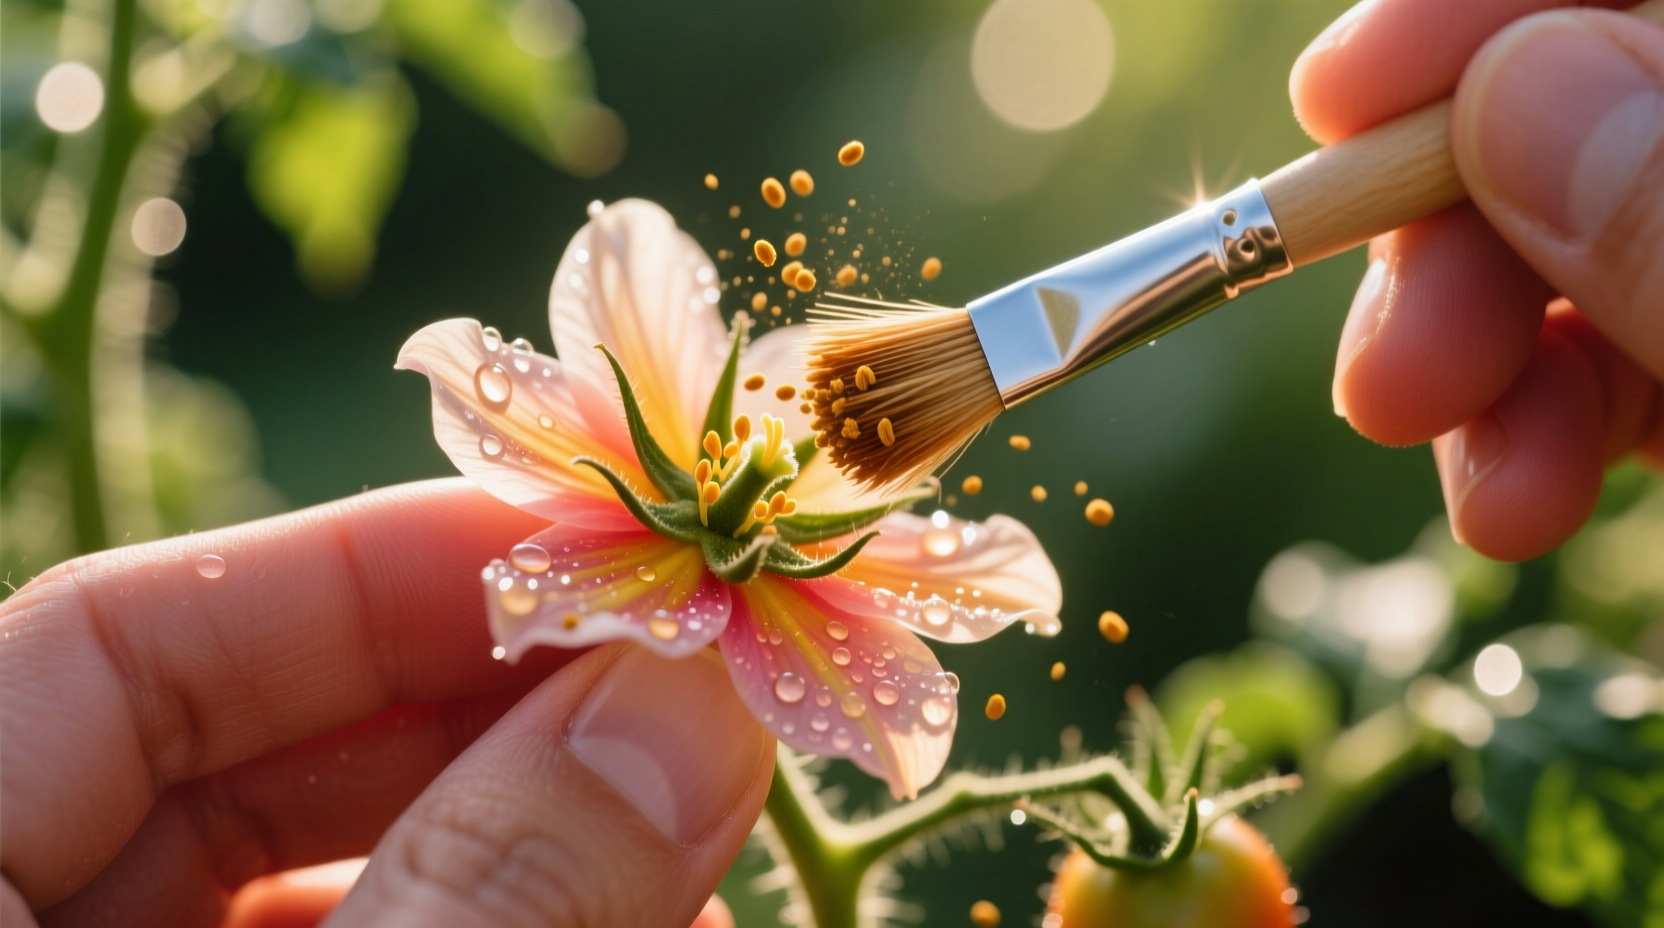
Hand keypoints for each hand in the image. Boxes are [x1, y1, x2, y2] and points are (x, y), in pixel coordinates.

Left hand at [0, 479, 770, 926]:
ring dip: (532, 850)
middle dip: (497, 724)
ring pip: (325, 879)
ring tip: (700, 864)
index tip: (609, 551)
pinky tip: (632, 926)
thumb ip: (483, 889)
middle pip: (248, 759)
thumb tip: (692, 703)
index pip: (123, 638)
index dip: (376, 568)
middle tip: (695, 711)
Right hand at [1292, 0, 1663, 559]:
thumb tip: (1512, 90)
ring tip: (1485, 498)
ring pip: (1568, 251)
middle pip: (1574, 113)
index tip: (1336, 100)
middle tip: (1391, 380)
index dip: (1479, 15)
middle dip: (1452, 240)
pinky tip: (1518, 503)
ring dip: (1479, 365)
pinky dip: (1539, 428)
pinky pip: (1607, 358)